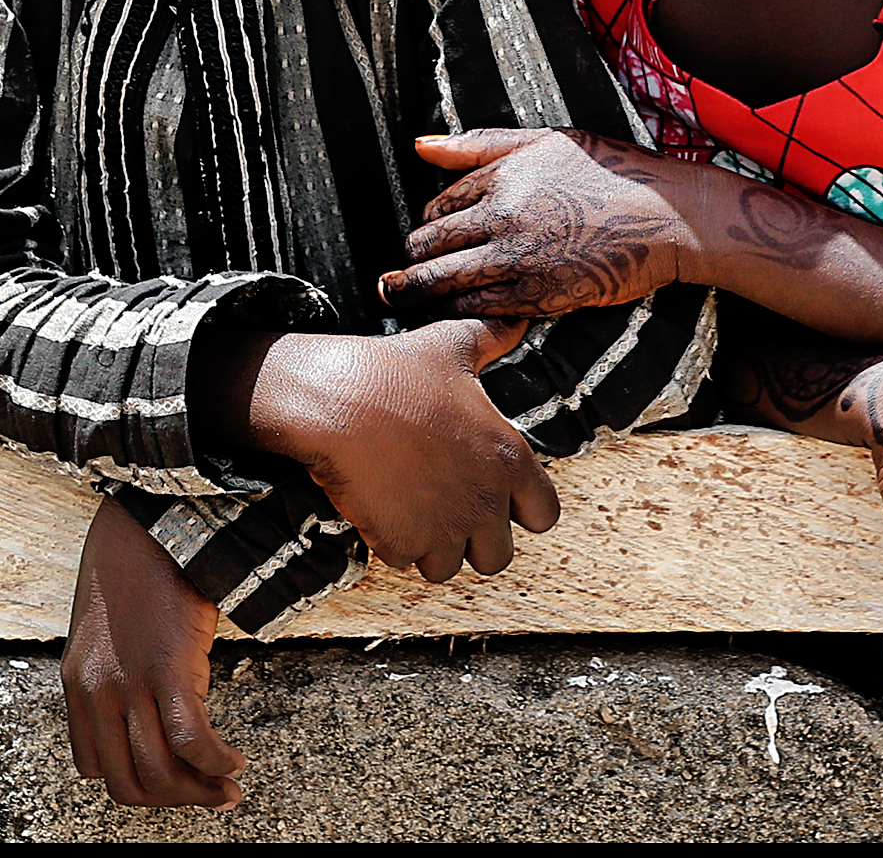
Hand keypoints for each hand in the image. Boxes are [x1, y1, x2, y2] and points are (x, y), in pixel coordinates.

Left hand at [62, 495, 243, 808]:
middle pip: (128, 783)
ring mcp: (128, 683)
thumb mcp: (107, 631)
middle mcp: (95, 692)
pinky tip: (233, 761)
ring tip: (227, 785)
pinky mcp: (166, 669)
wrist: (151, 519)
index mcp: (76, 685)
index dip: (137, 782)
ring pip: (160, 773)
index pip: (95, 768)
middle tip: (209, 795)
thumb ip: (115, 674)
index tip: (172, 776)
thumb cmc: (136, 567)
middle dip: (173, 799)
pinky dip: (215, 763)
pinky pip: (190, 742)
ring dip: (200, 791)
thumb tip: (147, 714)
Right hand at [231, 322, 559, 582]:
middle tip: (443, 506)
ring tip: (407, 506)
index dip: (520, 508)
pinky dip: (390, 541)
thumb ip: (494, 336)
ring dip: (430, 545)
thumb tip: (519, 316)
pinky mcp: (403, 543)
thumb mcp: (453, 344)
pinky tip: (378, 504)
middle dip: (473, 539)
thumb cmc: (397, 370)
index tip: (493, 493)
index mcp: (509, 460)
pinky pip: (404, 559)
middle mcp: (486, 503)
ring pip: (448, 566)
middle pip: (497, 556)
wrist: (337, 399)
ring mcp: (445, 529)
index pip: (545, 515)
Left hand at [385, 126, 703, 319]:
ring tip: (397, 298)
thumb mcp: (544, 141)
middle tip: (396, 276)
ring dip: (418, 291)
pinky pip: (481, 306)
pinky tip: (449, 311)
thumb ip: (478, 145)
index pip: (439, 205)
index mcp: (501, 176)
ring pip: (447, 279)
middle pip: (432, 244)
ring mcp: (521, 258)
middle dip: (410, 261)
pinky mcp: (541, 294)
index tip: (424, 236)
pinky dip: (458, 309)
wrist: (665, 215)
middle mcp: (504, 216)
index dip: (427, 223)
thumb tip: (419, 146)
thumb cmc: (608, 171)